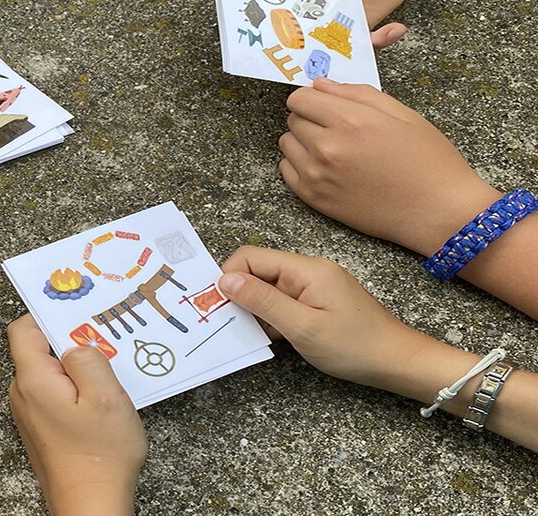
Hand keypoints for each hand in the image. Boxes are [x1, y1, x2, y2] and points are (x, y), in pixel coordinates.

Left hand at [7, 314, 144, 515]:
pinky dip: (75, 390)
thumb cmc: (100, 456)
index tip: (77, 310)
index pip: (24, 328)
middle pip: (40, 349)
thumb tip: (77, 344)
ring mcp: (29, 412)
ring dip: (77, 370)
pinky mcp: (40, 427)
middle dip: (72, 343)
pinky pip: (54, 394)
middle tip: (105, 346)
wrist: (91, 505)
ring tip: (108, 378)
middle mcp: (23, 393)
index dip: (48, 314)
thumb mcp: (106, 396)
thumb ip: (88, 358)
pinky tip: (99, 403)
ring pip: (51, 372)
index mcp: (33, 379)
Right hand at [218, 247, 428, 389]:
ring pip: (268, 289)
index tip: (221, 307)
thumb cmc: (355, 347)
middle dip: (241, 296)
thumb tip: (225, 280)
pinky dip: (273, 318)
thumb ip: (263, 301)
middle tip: (235, 325)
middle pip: (258, 272)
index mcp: (305, 269)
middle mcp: (308, 271)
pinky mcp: (317, 302)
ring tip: (263, 336)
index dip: (230, 278)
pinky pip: (283, 302)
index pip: (251, 257)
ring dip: (257, 311)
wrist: (399, 362)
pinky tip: (278, 339)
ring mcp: (314, 286)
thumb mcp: (303, 327)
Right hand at [236, 0, 412, 44]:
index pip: (266, 9)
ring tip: (351, 48)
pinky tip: (395, 27)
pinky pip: (361, 49)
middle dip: (293, 53)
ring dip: (335, 57)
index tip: (248, 38)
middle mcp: (307, 13)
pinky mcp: (357, 33)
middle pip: (291, 39)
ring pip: (325, 51)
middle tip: (301, 57)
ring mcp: (333, 26)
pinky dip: (378, 43)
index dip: (255, 24)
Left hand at [278, 77, 501, 255]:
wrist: (438, 212)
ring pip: (287, 143)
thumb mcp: (403, 115)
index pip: (300, 98)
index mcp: (350, 121)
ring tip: (333, 148)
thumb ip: (358, 94)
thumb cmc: (428, 162)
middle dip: (310, 117)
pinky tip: (325, 167)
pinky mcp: (313, 198)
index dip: (312, 98)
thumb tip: (321, 84)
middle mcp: (327, 147)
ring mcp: (317, 175)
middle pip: (293, 119)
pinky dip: (299, 164)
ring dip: (302, 141)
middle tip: (336, 127)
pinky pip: (286, 170)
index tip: (324, 103)